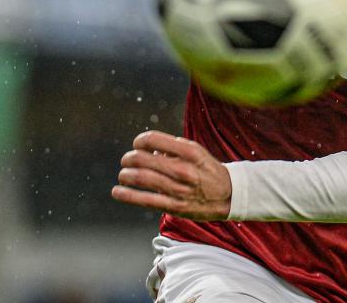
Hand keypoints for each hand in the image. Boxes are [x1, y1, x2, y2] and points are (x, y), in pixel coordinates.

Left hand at [112, 130, 231, 220]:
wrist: (228, 194)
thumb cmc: (207, 169)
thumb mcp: (195, 151)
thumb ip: (172, 148)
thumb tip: (147, 150)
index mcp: (188, 151)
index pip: (153, 140)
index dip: (139, 141)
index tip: (137, 145)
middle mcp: (182, 169)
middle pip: (143, 159)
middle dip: (129, 158)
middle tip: (126, 160)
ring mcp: (178, 189)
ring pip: (141, 179)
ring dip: (125, 175)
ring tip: (123, 174)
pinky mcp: (174, 206)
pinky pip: (145, 200)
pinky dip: (127, 195)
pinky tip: (117, 191)